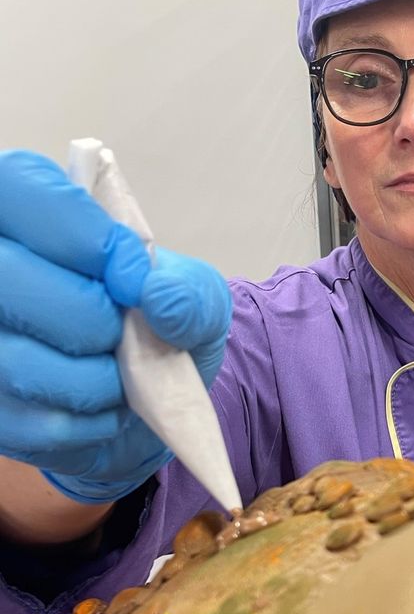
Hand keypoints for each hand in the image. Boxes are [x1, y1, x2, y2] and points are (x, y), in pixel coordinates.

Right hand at [0, 150, 231, 503]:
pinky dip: (87, 424)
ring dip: (92, 379)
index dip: (81, 232)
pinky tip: (104, 410)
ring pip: (14, 359)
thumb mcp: (195, 297)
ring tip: (120, 376)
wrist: (153, 403)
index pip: (20, 189)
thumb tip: (159, 295)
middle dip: (85, 314)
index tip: (132, 273)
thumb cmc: (158, 325)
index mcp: (27, 217)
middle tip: (121, 333)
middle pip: (6, 276)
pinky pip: (32, 422)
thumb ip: (188, 290)